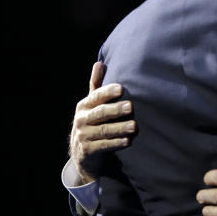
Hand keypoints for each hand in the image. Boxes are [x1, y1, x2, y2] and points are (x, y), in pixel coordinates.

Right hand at [69, 61, 136, 183]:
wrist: (82, 153)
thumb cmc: (92, 122)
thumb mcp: (92, 104)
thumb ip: (96, 85)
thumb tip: (100, 62)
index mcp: (84, 106)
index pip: (96, 96)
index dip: (108, 92)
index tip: (121, 89)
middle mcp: (81, 120)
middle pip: (100, 113)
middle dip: (116, 110)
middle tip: (131, 107)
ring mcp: (83, 136)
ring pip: (104, 131)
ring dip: (120, 128)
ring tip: (134, 126)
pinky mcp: (88, 151)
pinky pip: (104, 146)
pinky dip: (116, 144)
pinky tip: (128, 141)